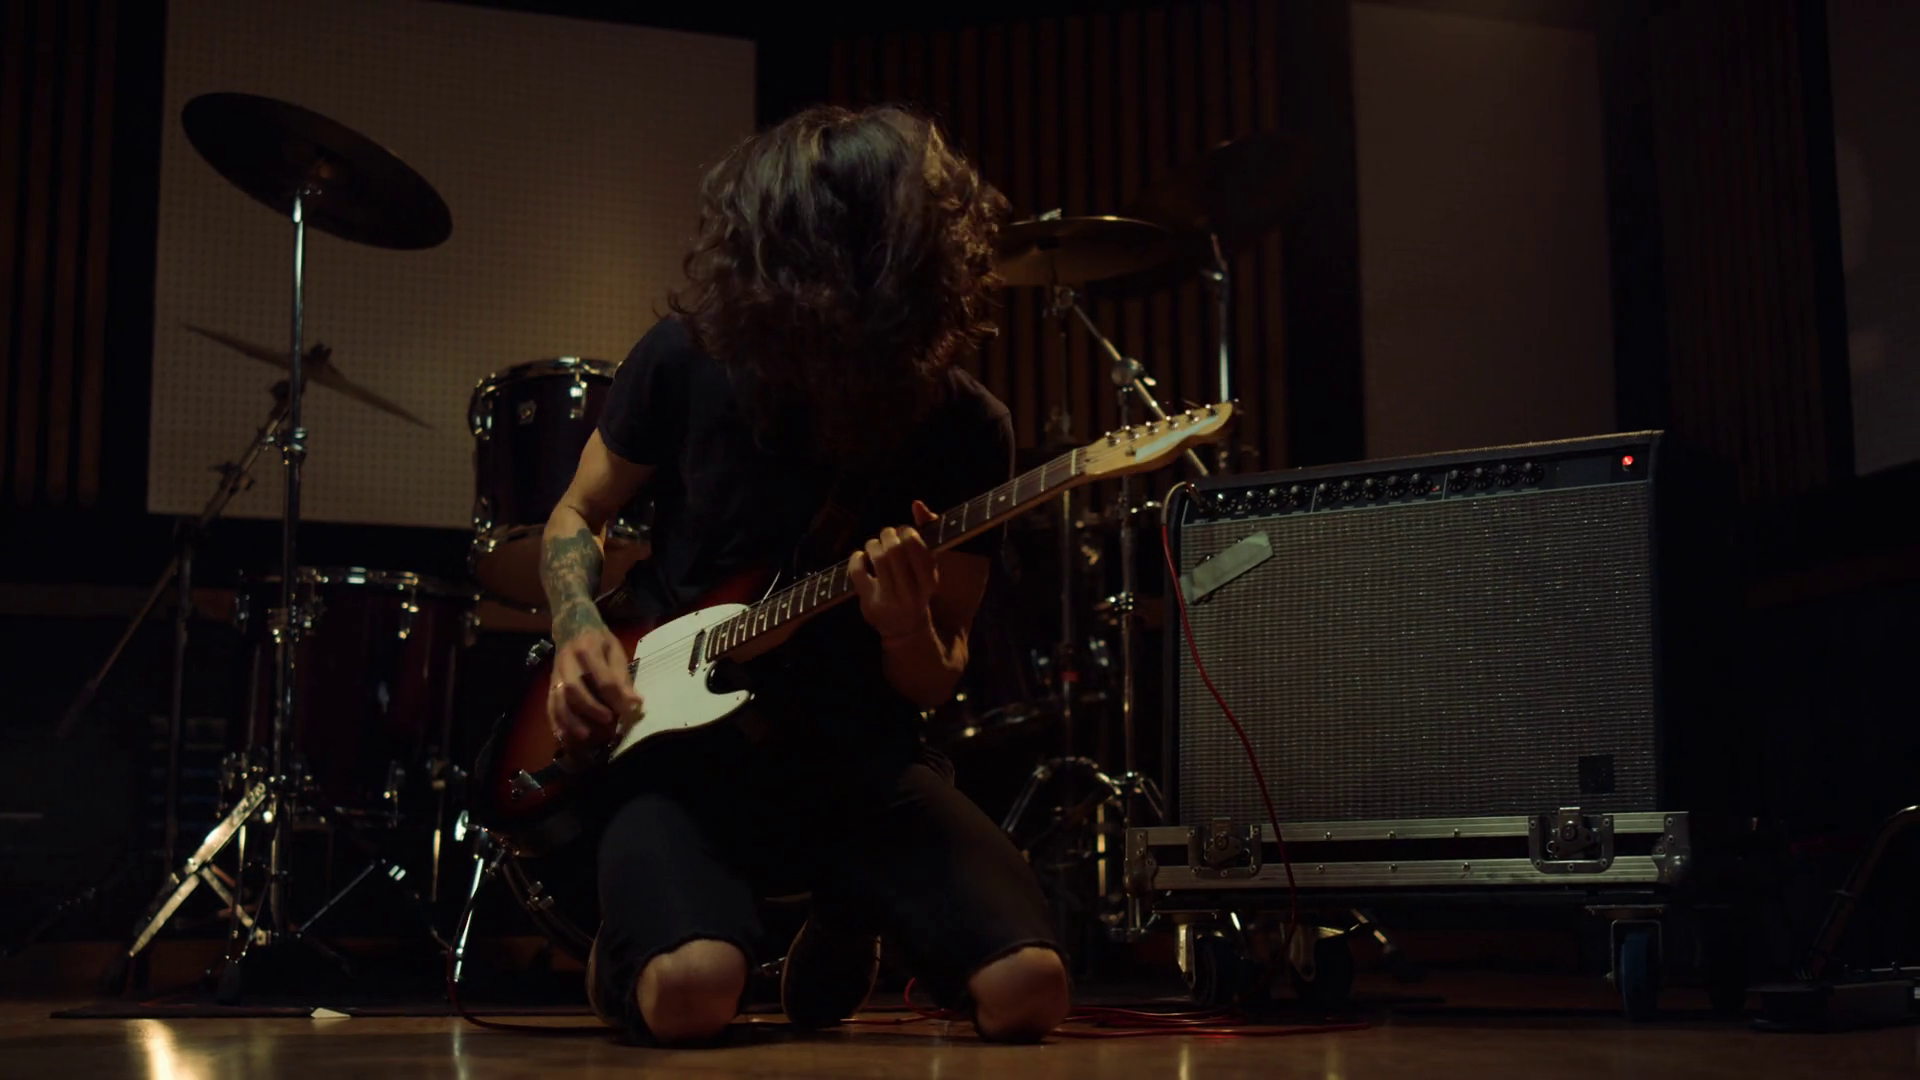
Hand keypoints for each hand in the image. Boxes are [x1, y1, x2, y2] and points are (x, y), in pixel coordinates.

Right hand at [547, 627, 643, 748]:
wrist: (572, 628)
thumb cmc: (599, 641)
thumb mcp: (616, 651)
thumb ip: (623, 678)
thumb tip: (635, 704)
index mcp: (588, 648)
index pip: (602, 677)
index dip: (615, 697)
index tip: (628, 711)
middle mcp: (567, 661)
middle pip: (574, 689)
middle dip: (591, 708)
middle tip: (608, 721)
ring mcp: (555, 674)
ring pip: (558, 700)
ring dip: (572, 720)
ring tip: (587, 735)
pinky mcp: (549, 686)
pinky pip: (550, 706)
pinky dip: (556, 723)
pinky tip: (566, 736)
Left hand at [848, 500, 939, 640]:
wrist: (906, 630)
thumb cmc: (918, 590)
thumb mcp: (928, 569)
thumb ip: (925, 537)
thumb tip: (917, 504)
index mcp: (929, 583)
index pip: (917, 548)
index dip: (908, 533)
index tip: (905, 532)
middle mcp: (910, 592)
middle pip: (894, 550)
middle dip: (888, 535)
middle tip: (887, 534)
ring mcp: (888, 599)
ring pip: (877, 558)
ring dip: (873, 544)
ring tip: (875, 544)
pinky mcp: (868, 602)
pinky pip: (857, 571)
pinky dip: (856, 557)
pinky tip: (861, 556)